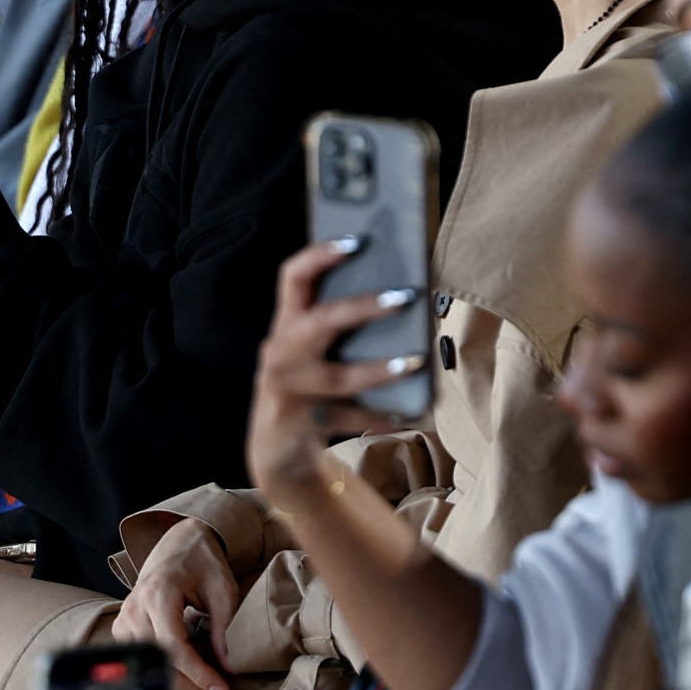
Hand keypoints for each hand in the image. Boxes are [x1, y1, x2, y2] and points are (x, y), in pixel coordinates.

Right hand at [111, 517, 242, 689]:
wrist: (179, 544)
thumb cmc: (202, 562)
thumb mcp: (222, 589)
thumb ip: (224, 627)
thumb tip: (227, 666)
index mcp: (158, 594)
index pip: (174, 648)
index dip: (198, 674)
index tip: (221, 689)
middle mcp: (134, 608)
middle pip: (160, 662)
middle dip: (191, 682)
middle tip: (218, 686)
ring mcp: (124, 619)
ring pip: (150, 665)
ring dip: (180, 674)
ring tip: (204, 663)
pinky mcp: (122, 627)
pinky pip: (143, 658)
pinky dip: (167, 664)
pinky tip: (187, 655)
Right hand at [244, 239, 422, 511]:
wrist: (274, 449)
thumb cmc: (304, 386)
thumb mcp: (308, 352)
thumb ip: (333, 327)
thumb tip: (397, 296)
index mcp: (286, 325)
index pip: (293, 277)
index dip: (321, 255)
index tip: (357, 240)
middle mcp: (282, 351)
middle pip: (322, 321)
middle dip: (364, 307)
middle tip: (406, 296)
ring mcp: (290, 388)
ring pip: (341, 376)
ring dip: (381, 369)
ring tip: (416, 361)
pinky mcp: (302, 422)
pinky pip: (351, 418)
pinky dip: (380, 416)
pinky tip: (406, 414)